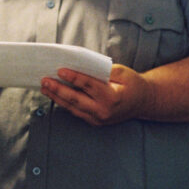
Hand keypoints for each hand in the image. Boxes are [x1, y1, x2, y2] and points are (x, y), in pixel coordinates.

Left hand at [40, 64, 154, 125]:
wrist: (143, 102)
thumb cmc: (132, 84)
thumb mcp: (122, 72)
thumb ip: (102, 70)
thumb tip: (80, 66)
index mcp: (112, 98)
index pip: (88, 86)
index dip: (73, 77)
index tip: (60, 70)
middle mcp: (104, 112)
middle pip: (75, 100)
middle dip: (58, 89)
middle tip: (44, 80)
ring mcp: (98, 119)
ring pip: (73, 108)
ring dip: (57, 97)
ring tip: (44, 86)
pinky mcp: (94, 122)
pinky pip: (76, 111)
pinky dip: (64, 102)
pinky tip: (54, 94)